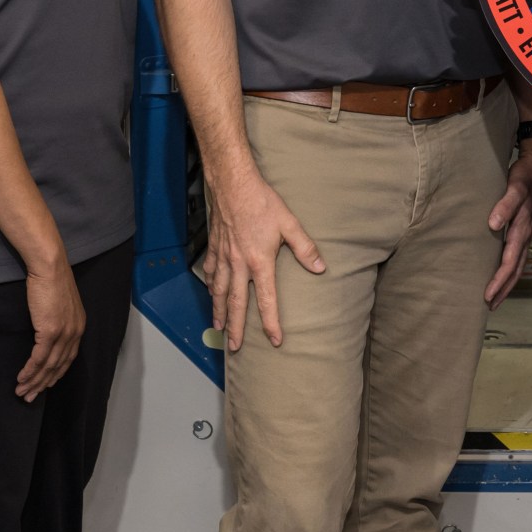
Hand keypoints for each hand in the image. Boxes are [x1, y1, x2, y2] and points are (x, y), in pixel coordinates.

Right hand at [18, 254, 85, 400]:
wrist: (50, 267)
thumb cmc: (52, 281)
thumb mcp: (60, 304)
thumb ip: (58, 320)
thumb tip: (47, 331)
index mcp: (79, 326)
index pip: (69, 357)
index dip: (57, 373)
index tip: (46, 385)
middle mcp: (75, 332)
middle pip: (59, 366)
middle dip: (44, 383)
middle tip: (30, 396)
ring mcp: (64, 333)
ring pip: (49, 365)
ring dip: (34, 381)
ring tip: (22, 392)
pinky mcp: (50, 331)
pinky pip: (39, 357)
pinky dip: (30, 370)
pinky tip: (22, 378)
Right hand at [204, 166, 325, 350]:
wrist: (233, 185)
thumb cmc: (262, 203)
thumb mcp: (290, 224)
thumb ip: (305, 248)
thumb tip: (321, 268)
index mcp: (259, 262)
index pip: (266, 300)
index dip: (271, 322)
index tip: (274, 340)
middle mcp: (238, 265)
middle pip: (237, 303)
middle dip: (236, 327)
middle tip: (235, 347)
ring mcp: (224, 258)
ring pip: (220, 292)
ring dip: (219, 312)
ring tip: (219, 328)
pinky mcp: (214, 248)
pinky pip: (211, 273)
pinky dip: (211, 286)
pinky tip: (211, 293)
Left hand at [484, 138, 531, 309]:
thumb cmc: (524, 175)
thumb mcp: (515, 185)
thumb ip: (505, 204)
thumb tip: (493, 224)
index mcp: (523, 228)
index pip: (510, 261)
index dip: (499, 279)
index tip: (487, 294)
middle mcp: (527, 234)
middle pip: (516, 268)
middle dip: (503, 288)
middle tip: (489, 305)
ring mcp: (528, 233)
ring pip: (519, 264)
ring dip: (508, 283)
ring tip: (495, 299)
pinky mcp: (526, 229)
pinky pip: (520, 255)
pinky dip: (512, 269)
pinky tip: (504, 274)